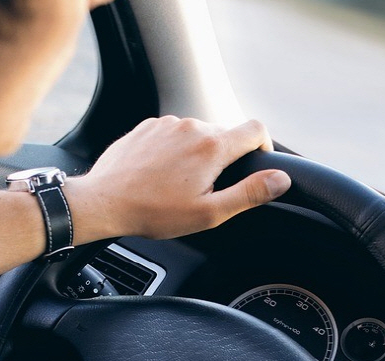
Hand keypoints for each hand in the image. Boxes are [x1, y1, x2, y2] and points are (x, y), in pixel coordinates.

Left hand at [65, 116, 291, 241]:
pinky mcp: (148, 126)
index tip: (256, 165)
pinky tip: (160, 174)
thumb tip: (280, 180)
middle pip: (225, 134)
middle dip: (224, 159)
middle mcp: (192, 126)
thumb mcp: (209, 212)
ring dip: (197, 155)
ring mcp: (167, 123)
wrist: (104, 201)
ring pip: (197, 134)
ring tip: (179, 185)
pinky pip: (172, 134)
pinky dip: (174, 150)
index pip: (256, 130)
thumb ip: (249, 194)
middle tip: (206, 189)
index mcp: (212, 146)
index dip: (263, 147)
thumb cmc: (154, 211)